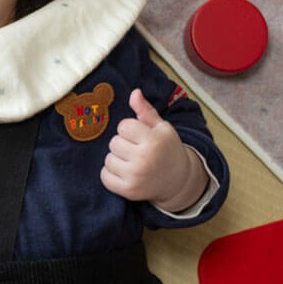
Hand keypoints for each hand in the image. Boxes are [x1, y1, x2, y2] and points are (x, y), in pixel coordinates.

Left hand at [100, 89, 206, 209]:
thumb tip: (134, 93)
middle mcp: (144, 159)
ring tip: (132, 161)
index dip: (129, 129)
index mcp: (154, 140)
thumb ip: (146, 111)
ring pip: (108, 159)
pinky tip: (125, 172)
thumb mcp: (162, 128)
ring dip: (116, 158)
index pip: (123, 126)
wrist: (177, 180)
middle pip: (113, 142)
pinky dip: (111, 173)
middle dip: (123, 144)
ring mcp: (135, 177)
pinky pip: (105, 176)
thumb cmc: (167, 149)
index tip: (140, 136)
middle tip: (137, 150)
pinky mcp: (128, 191)